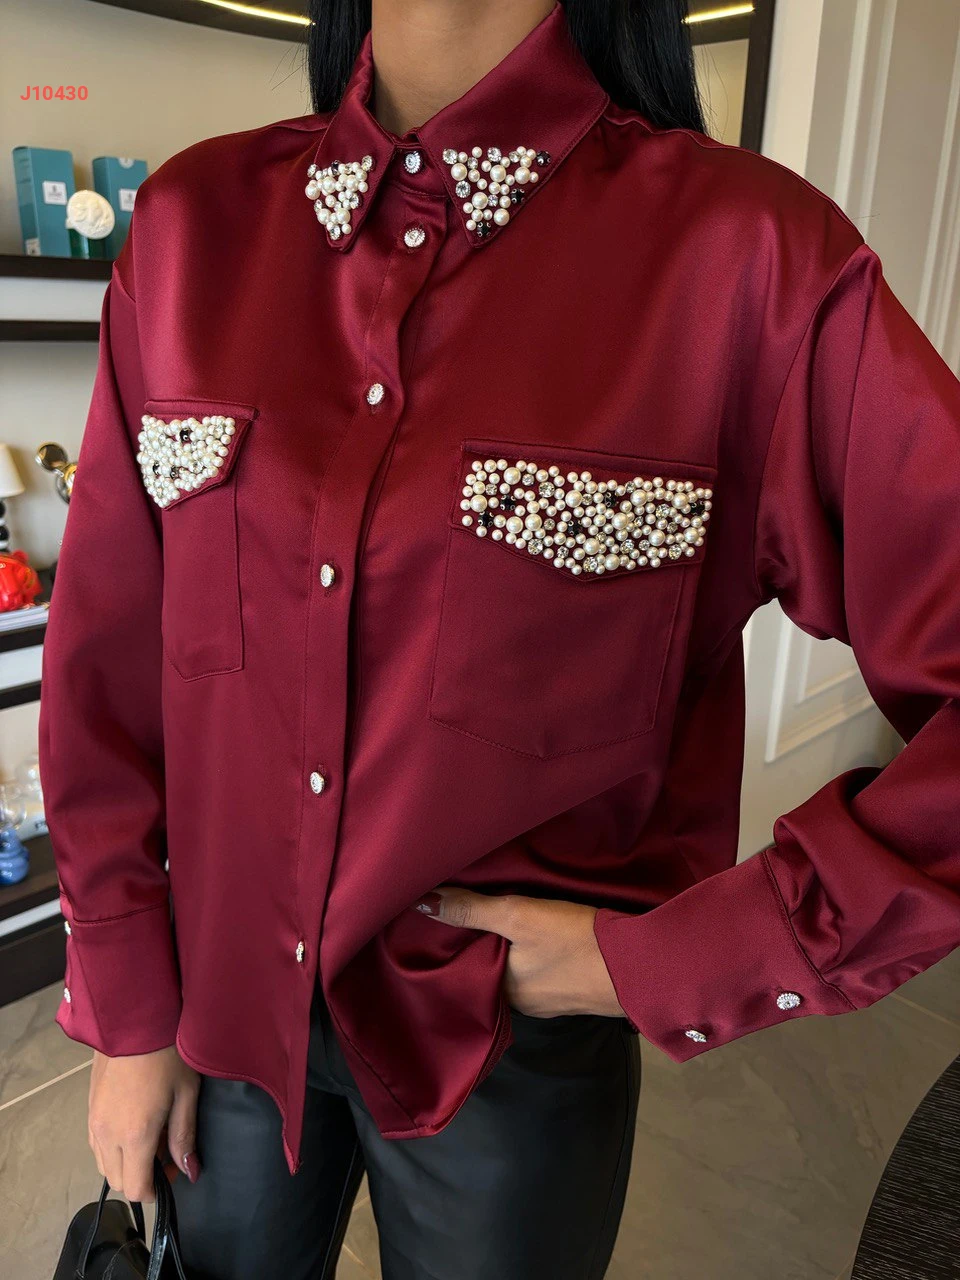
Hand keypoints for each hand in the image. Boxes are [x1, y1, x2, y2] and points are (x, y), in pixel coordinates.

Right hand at [88, 1045, 200, 1200]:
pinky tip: (133, 1123)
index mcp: (134, 1135)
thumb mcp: (185, 1094)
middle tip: (165, 1151)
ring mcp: (93, 1122)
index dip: (155, 1190)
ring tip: (151, 1135)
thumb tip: (190, 1172)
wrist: (134, 1018)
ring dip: (125, 1162)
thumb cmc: (167, 1054)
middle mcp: (106, 1135)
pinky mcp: (88, 1108)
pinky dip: (112, 1147)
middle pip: (117, 1181)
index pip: (134, 1189)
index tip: (173, 1172)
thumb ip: (184, 1137)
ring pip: (103, 1164)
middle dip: (141, 1177)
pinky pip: (96, 1144)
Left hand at [414, 888, 625, 1018]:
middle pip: (486, 971)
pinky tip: (531, 934)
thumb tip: (422, 903)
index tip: (435, 920)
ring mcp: (547, 1001)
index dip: (448, 945)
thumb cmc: (576, 943)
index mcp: (500, 994)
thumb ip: (472, 910)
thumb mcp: (519, 917)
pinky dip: (529, 954)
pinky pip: (537, 972)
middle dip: (476, 946)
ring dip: (504, 950)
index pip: (460, 970)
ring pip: (512, 971)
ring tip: (492, 915)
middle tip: (462, 909)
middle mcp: (519, 1005)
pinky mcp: (570, 991)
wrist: (641, 966)